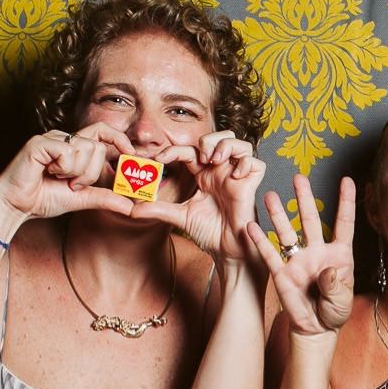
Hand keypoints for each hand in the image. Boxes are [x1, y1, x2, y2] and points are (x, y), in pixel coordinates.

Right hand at [0, 125, 139, 230]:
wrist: (16, 205)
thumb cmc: (43, 198)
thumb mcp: (82, 198)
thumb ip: (105, 198)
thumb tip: (131, 206)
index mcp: (74, 147)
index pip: (104, 133)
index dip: (120, 140)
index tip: (132, 155)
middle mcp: (64, 138)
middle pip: (98, 146)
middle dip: (91, 172)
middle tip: (73, 184)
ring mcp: (51, 138)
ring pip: (85, 149)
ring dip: (76, 173)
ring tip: (57, 178)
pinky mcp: (40, 142)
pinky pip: (68, 152)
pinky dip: (63, 168)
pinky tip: (48, 172)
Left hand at [142, 131, 265, 258]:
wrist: (227, 250)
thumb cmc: (208, 232)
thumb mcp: (179, 216)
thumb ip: (158, 209)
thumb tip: (132, 210)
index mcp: (204, 175)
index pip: (190, 151)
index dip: (173, 150)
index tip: (158, 159)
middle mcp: (221, 172)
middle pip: (219, 137)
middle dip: (208, 140)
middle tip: (198, 157)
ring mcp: (237, 177)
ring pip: (240, 143)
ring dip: (226, 146)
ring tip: (214, 161)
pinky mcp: (251, 185)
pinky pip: (255, 163)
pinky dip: (245, 164)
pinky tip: (233, 177)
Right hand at [246, 175, 354, 336]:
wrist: (315, 328)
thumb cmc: (334, 312)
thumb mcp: (342, 302)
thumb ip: (336, 286)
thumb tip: (327, 271)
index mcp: (339, 255)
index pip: (344, 224)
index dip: (346, 202)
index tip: (347, 180)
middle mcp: (317, 252)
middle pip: (311, 220)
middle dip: (305, 198)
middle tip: (299, 178)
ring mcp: (298, 261)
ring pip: (287, 232)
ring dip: (279, 214)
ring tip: (269, 196)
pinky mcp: (282, 273)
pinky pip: (269, 255)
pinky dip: (260, 242)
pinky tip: (251, 227)